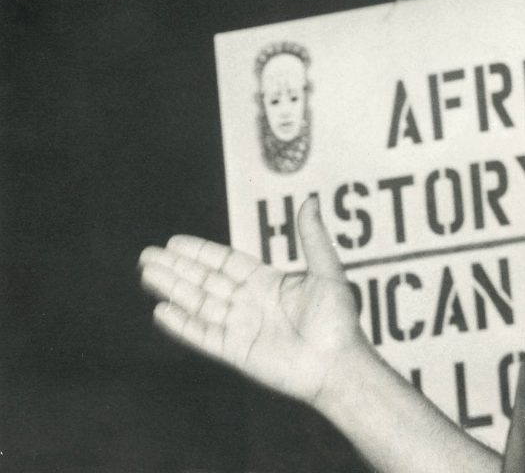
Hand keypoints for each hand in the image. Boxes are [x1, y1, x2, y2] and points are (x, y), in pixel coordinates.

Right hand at [138, 197, 369, 405]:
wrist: (337, 363)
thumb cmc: (338, 319)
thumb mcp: (327, 271)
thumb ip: (313, 237)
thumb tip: (309, 200)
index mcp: (268, 283)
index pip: (226, 263)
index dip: (200, 252)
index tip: (174, 242)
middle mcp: (250, 303)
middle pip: (205, 281)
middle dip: (177, 268)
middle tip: (147, 255)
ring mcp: (241, 327)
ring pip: (199, 304)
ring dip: (173, 289)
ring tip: (147, 274)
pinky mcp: (237, 351)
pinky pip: (203, 335)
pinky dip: (182, 324)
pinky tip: (161, 311)